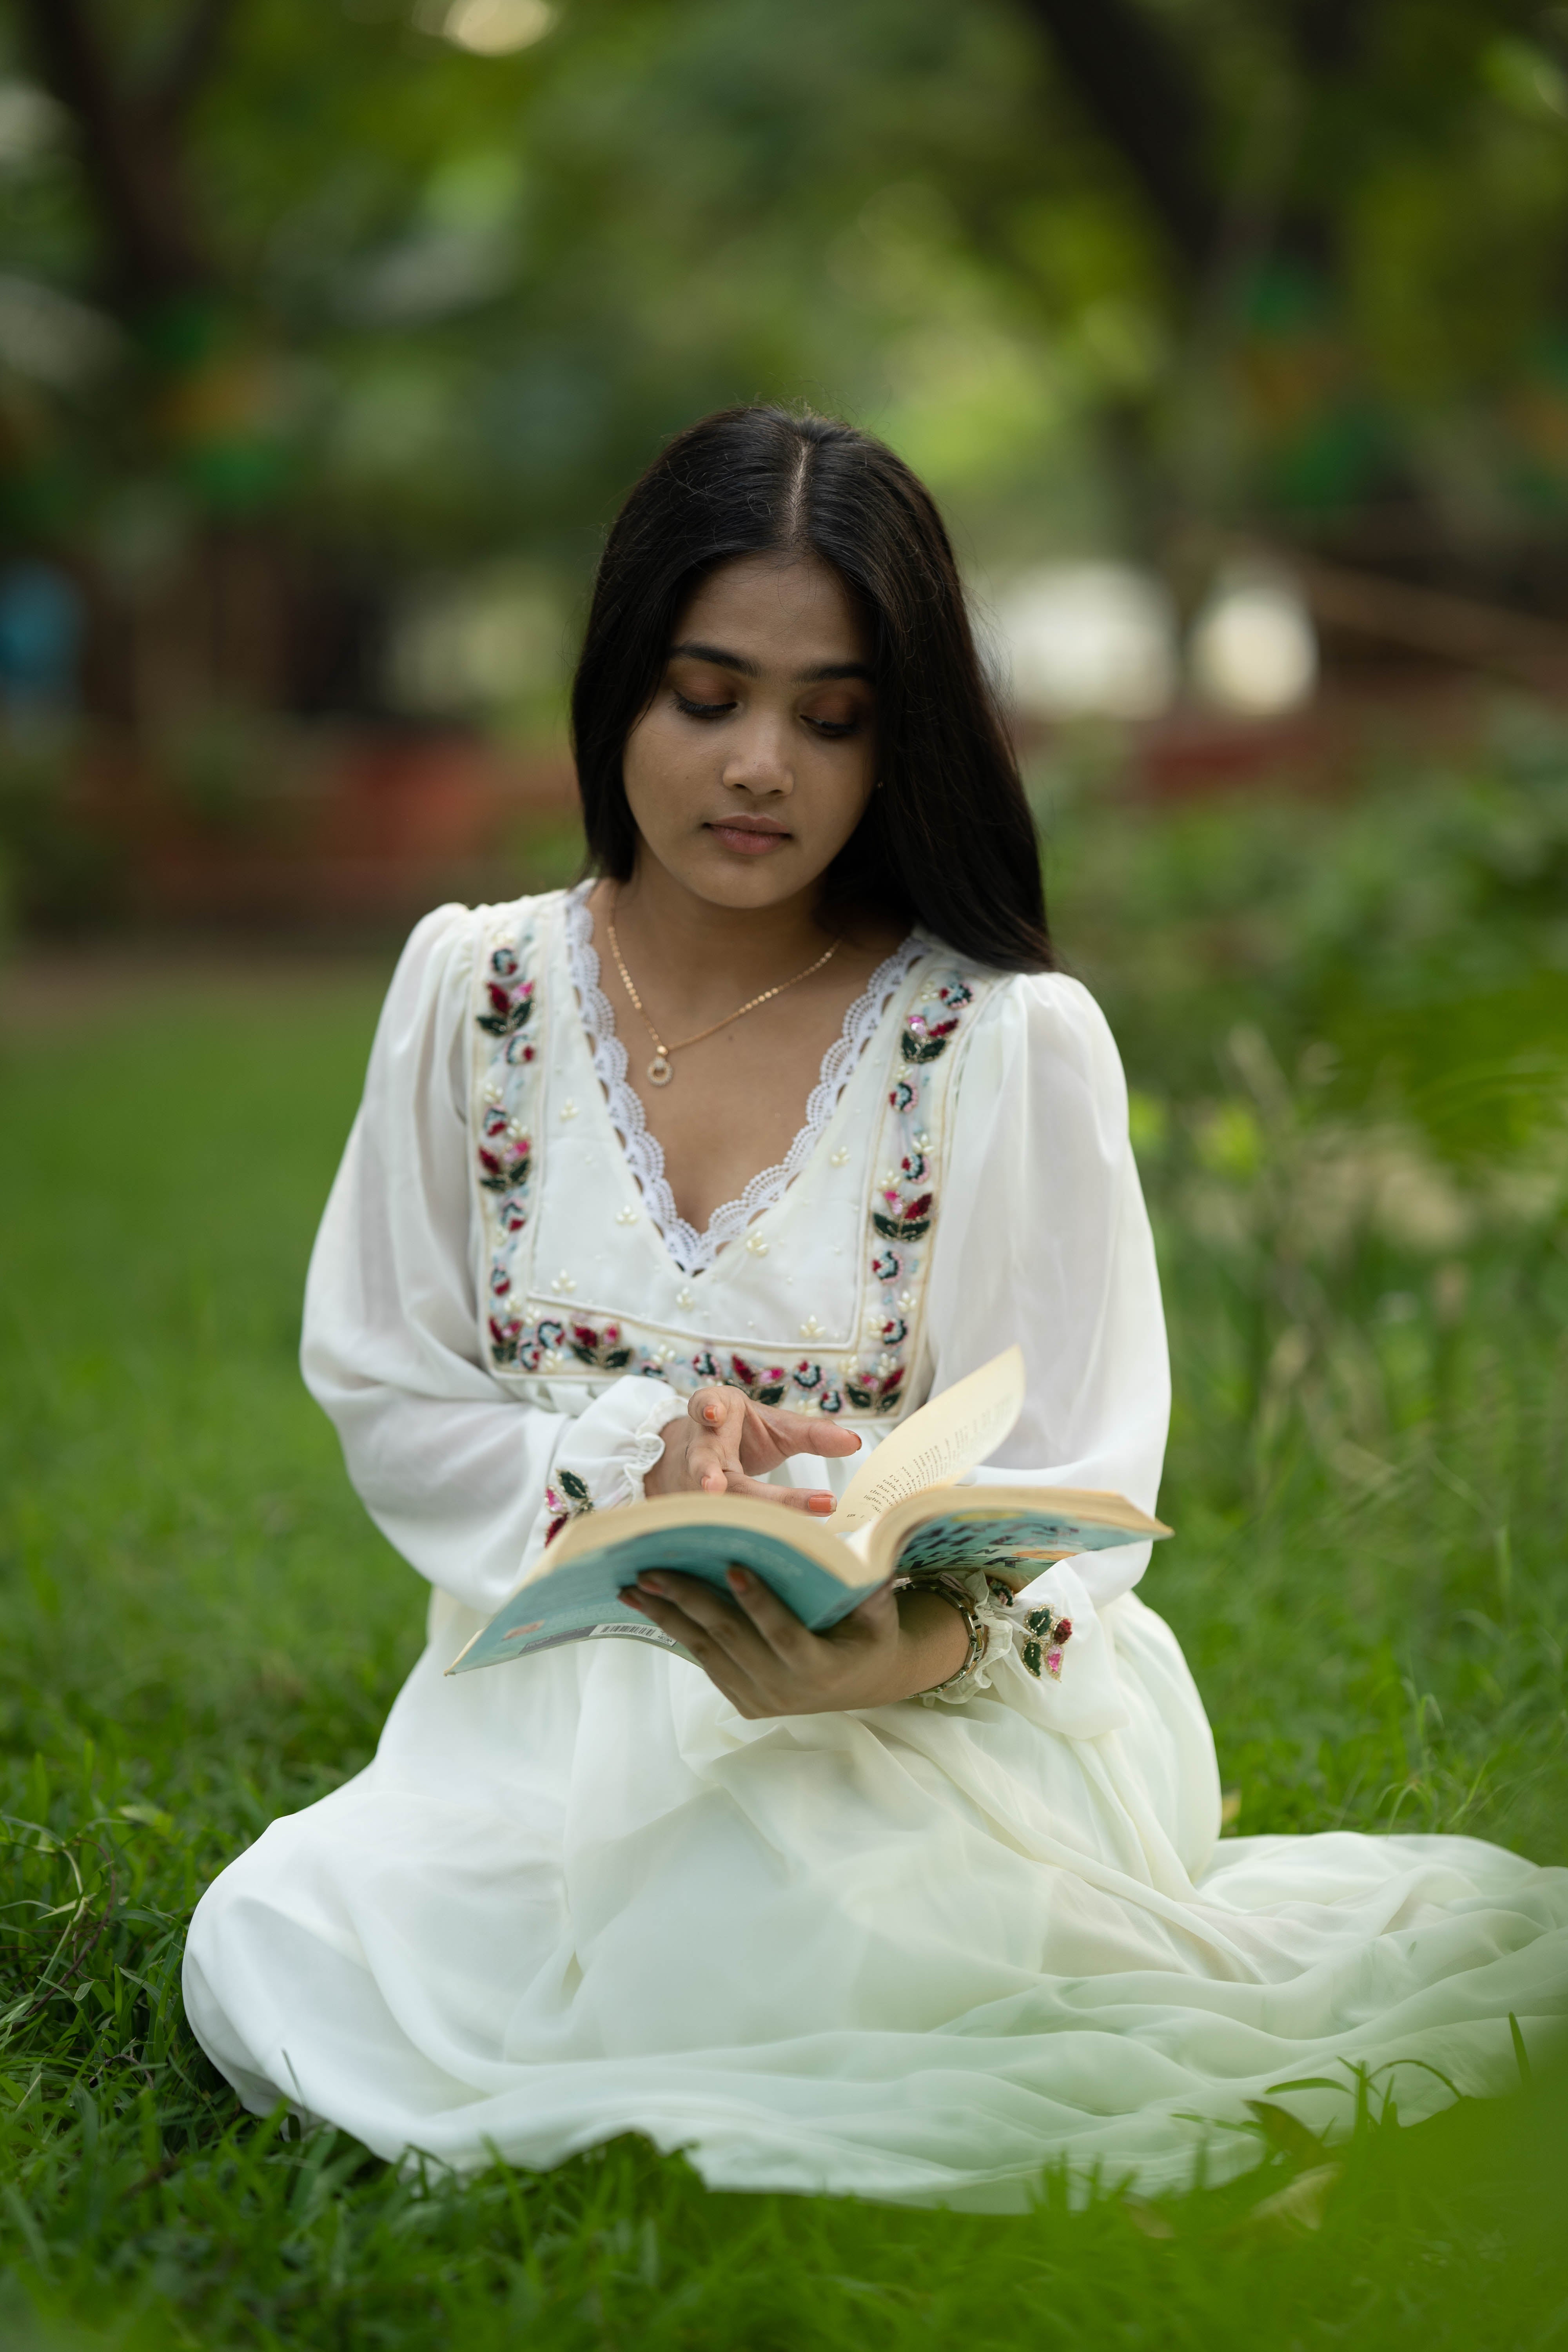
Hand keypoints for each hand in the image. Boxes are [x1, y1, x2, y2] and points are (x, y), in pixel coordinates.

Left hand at [622, 1568, 969, 1716]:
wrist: (867, 1681)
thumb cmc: (871, 1632)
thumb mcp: (878, 1610)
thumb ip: (866, 1583)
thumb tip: (853, 1546)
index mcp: (822, 1668)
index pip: (783, 1633)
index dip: (759, 1602)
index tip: (733, 1566)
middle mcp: (786, 1690)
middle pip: (731, 1639)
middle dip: (689, 1600)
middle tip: (652, 1569)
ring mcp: (761, 1699)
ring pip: (707, 1650)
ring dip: (667, 1616)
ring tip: (634, 1586)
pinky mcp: (744, 1702)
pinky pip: (706, 1661)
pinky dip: (678, 1631)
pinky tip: (652, 1605)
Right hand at [644, 1385, 860, 1516]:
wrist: (700, 1454)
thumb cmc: (744, 1437)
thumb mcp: (778, 1429)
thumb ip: (812, 1434)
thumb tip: (855, 1443)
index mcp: (717, 1412)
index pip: (706, 1403)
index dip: (706, 1408)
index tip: (713, 1412)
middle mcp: (699, 1446)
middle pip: (704, 1460)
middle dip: (705, 1473)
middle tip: (713, 1487)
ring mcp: (690, 1479)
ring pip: (698, 1496)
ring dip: (707, 1511)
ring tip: (716, 1515)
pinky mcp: (693, 1505)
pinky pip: (707, 1522)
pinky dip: (724, 1533)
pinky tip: (747, 1547)